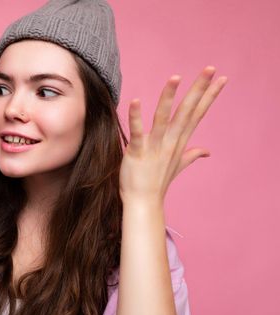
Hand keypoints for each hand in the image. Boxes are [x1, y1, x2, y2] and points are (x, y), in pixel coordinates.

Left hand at [119, 66, 226, 202]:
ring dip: (169, 98)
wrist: (143, 203)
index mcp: (179, 142)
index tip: (221, 78)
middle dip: (199, 90)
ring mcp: (155, 147)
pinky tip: (135, 101)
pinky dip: (136, 118)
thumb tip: (206, 151)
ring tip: (176, 78)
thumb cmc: (157, 182)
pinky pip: (137, 133)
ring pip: (163, 119)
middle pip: (187, 112)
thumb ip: (191, 155)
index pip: (197, 114)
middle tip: (211, 69)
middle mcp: (170, 142)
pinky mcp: (136, 153)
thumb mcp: (178, 166)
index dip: (209, 96)